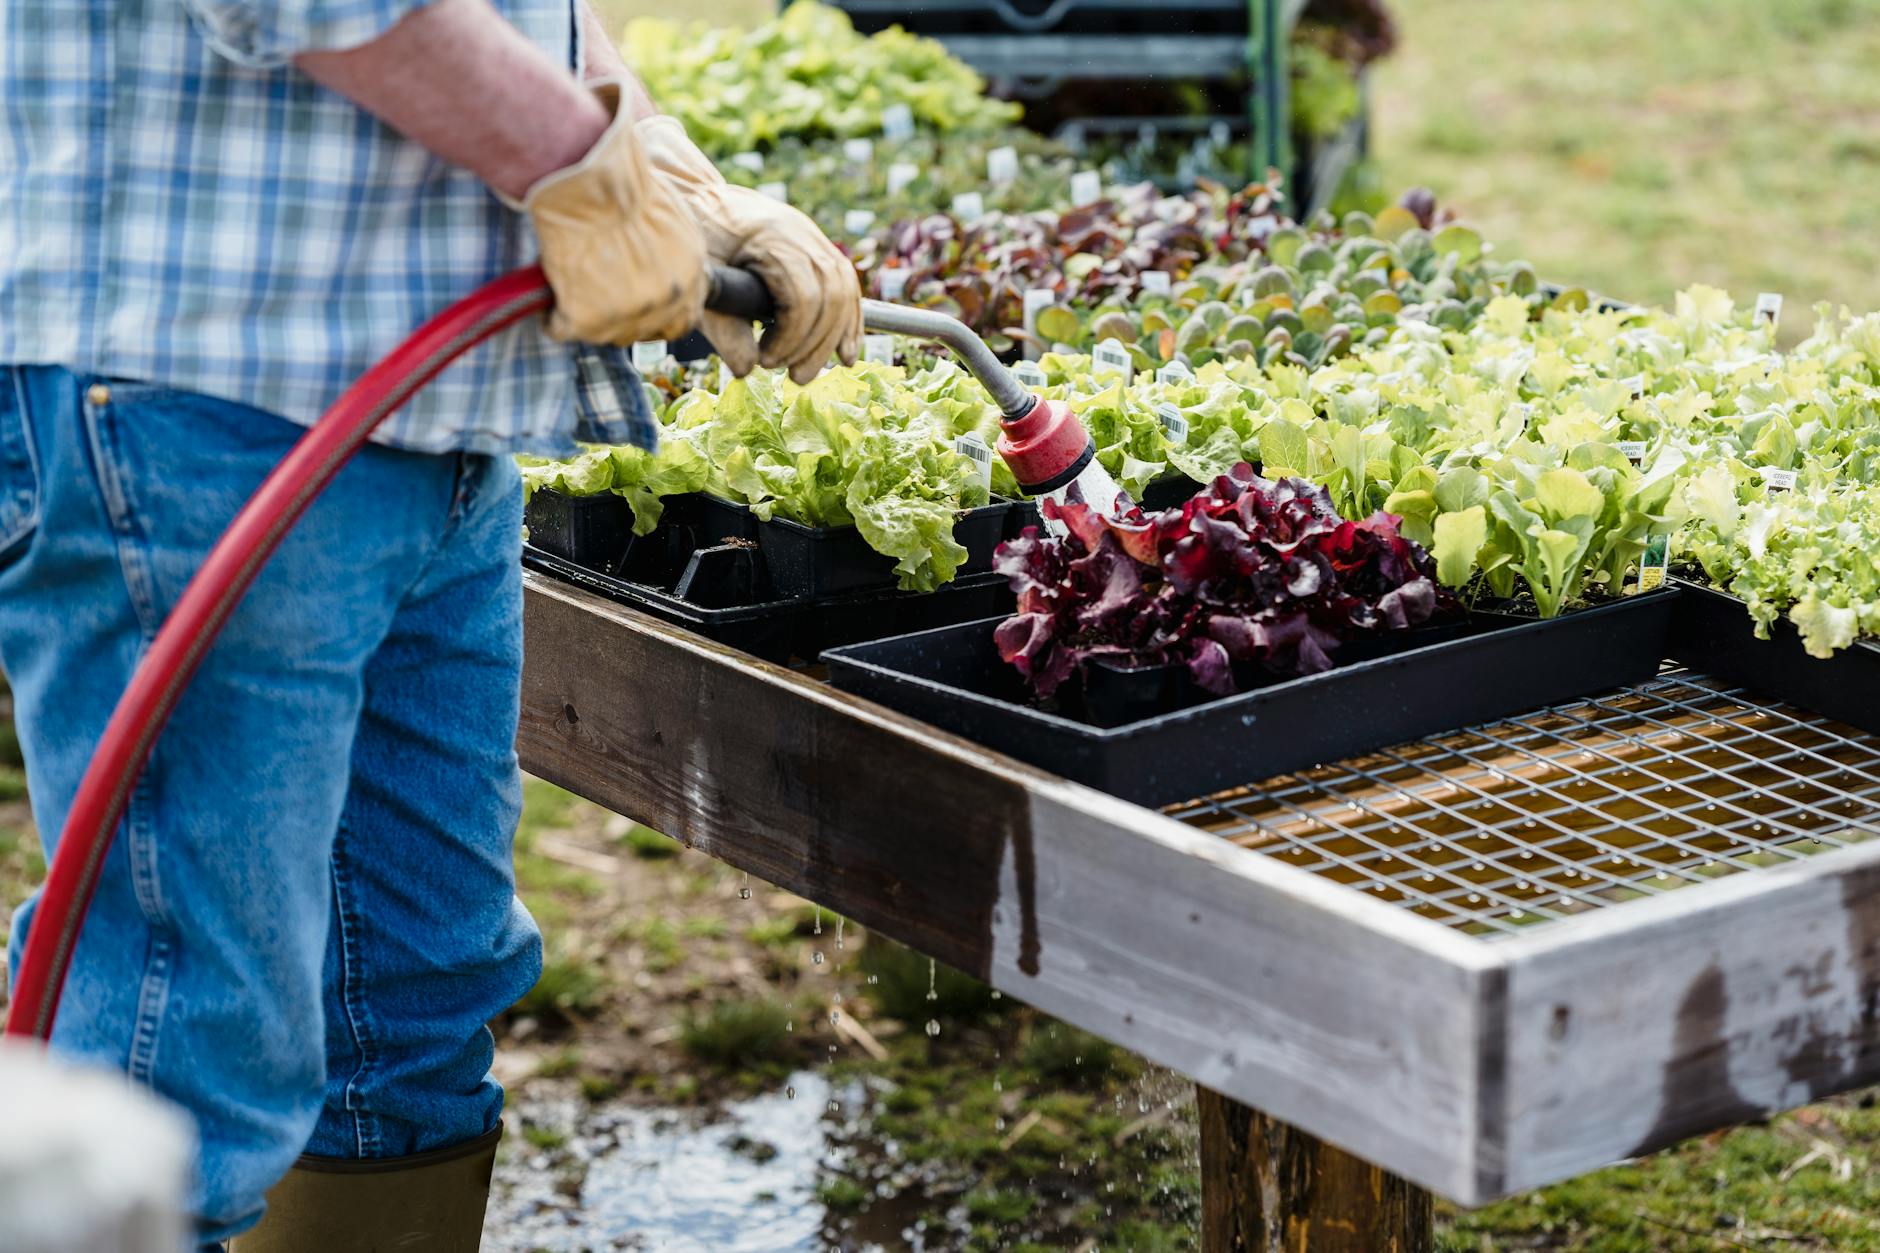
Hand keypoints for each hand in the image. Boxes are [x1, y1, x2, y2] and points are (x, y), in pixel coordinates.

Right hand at [523, 84, 708, 345]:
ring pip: (604, 334)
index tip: (637, 306)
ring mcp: (628, 315)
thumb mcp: (668, 216)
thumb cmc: (620, 180)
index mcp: (691, 274)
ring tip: (572, 285)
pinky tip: (549, 293)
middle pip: (644, 331)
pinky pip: (562, 328)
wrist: (587, 177)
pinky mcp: (586, 319)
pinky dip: (552, 315)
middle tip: (597, 295)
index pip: (682, 319)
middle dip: (622, 318)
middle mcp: (667, 300)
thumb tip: (658, 265)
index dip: (658, 316)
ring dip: (588, 314)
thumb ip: (671, 253)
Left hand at [636, 116, 861, 385]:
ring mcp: (813, 236)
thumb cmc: (694, 235)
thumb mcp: (701, 281)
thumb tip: (748, 370)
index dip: (791, 338)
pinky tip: (846, 351)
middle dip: (816, 345)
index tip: (766, 361)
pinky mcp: (816, 244)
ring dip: (835, 338)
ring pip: (844, 290)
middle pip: (831, 297)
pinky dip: (848, 320)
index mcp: (772, 237)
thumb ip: (721, 327)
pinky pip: (846, 283)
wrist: (698, 193)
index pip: (803, 297)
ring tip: (810, 371)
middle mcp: (801, 232)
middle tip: (793, 377)